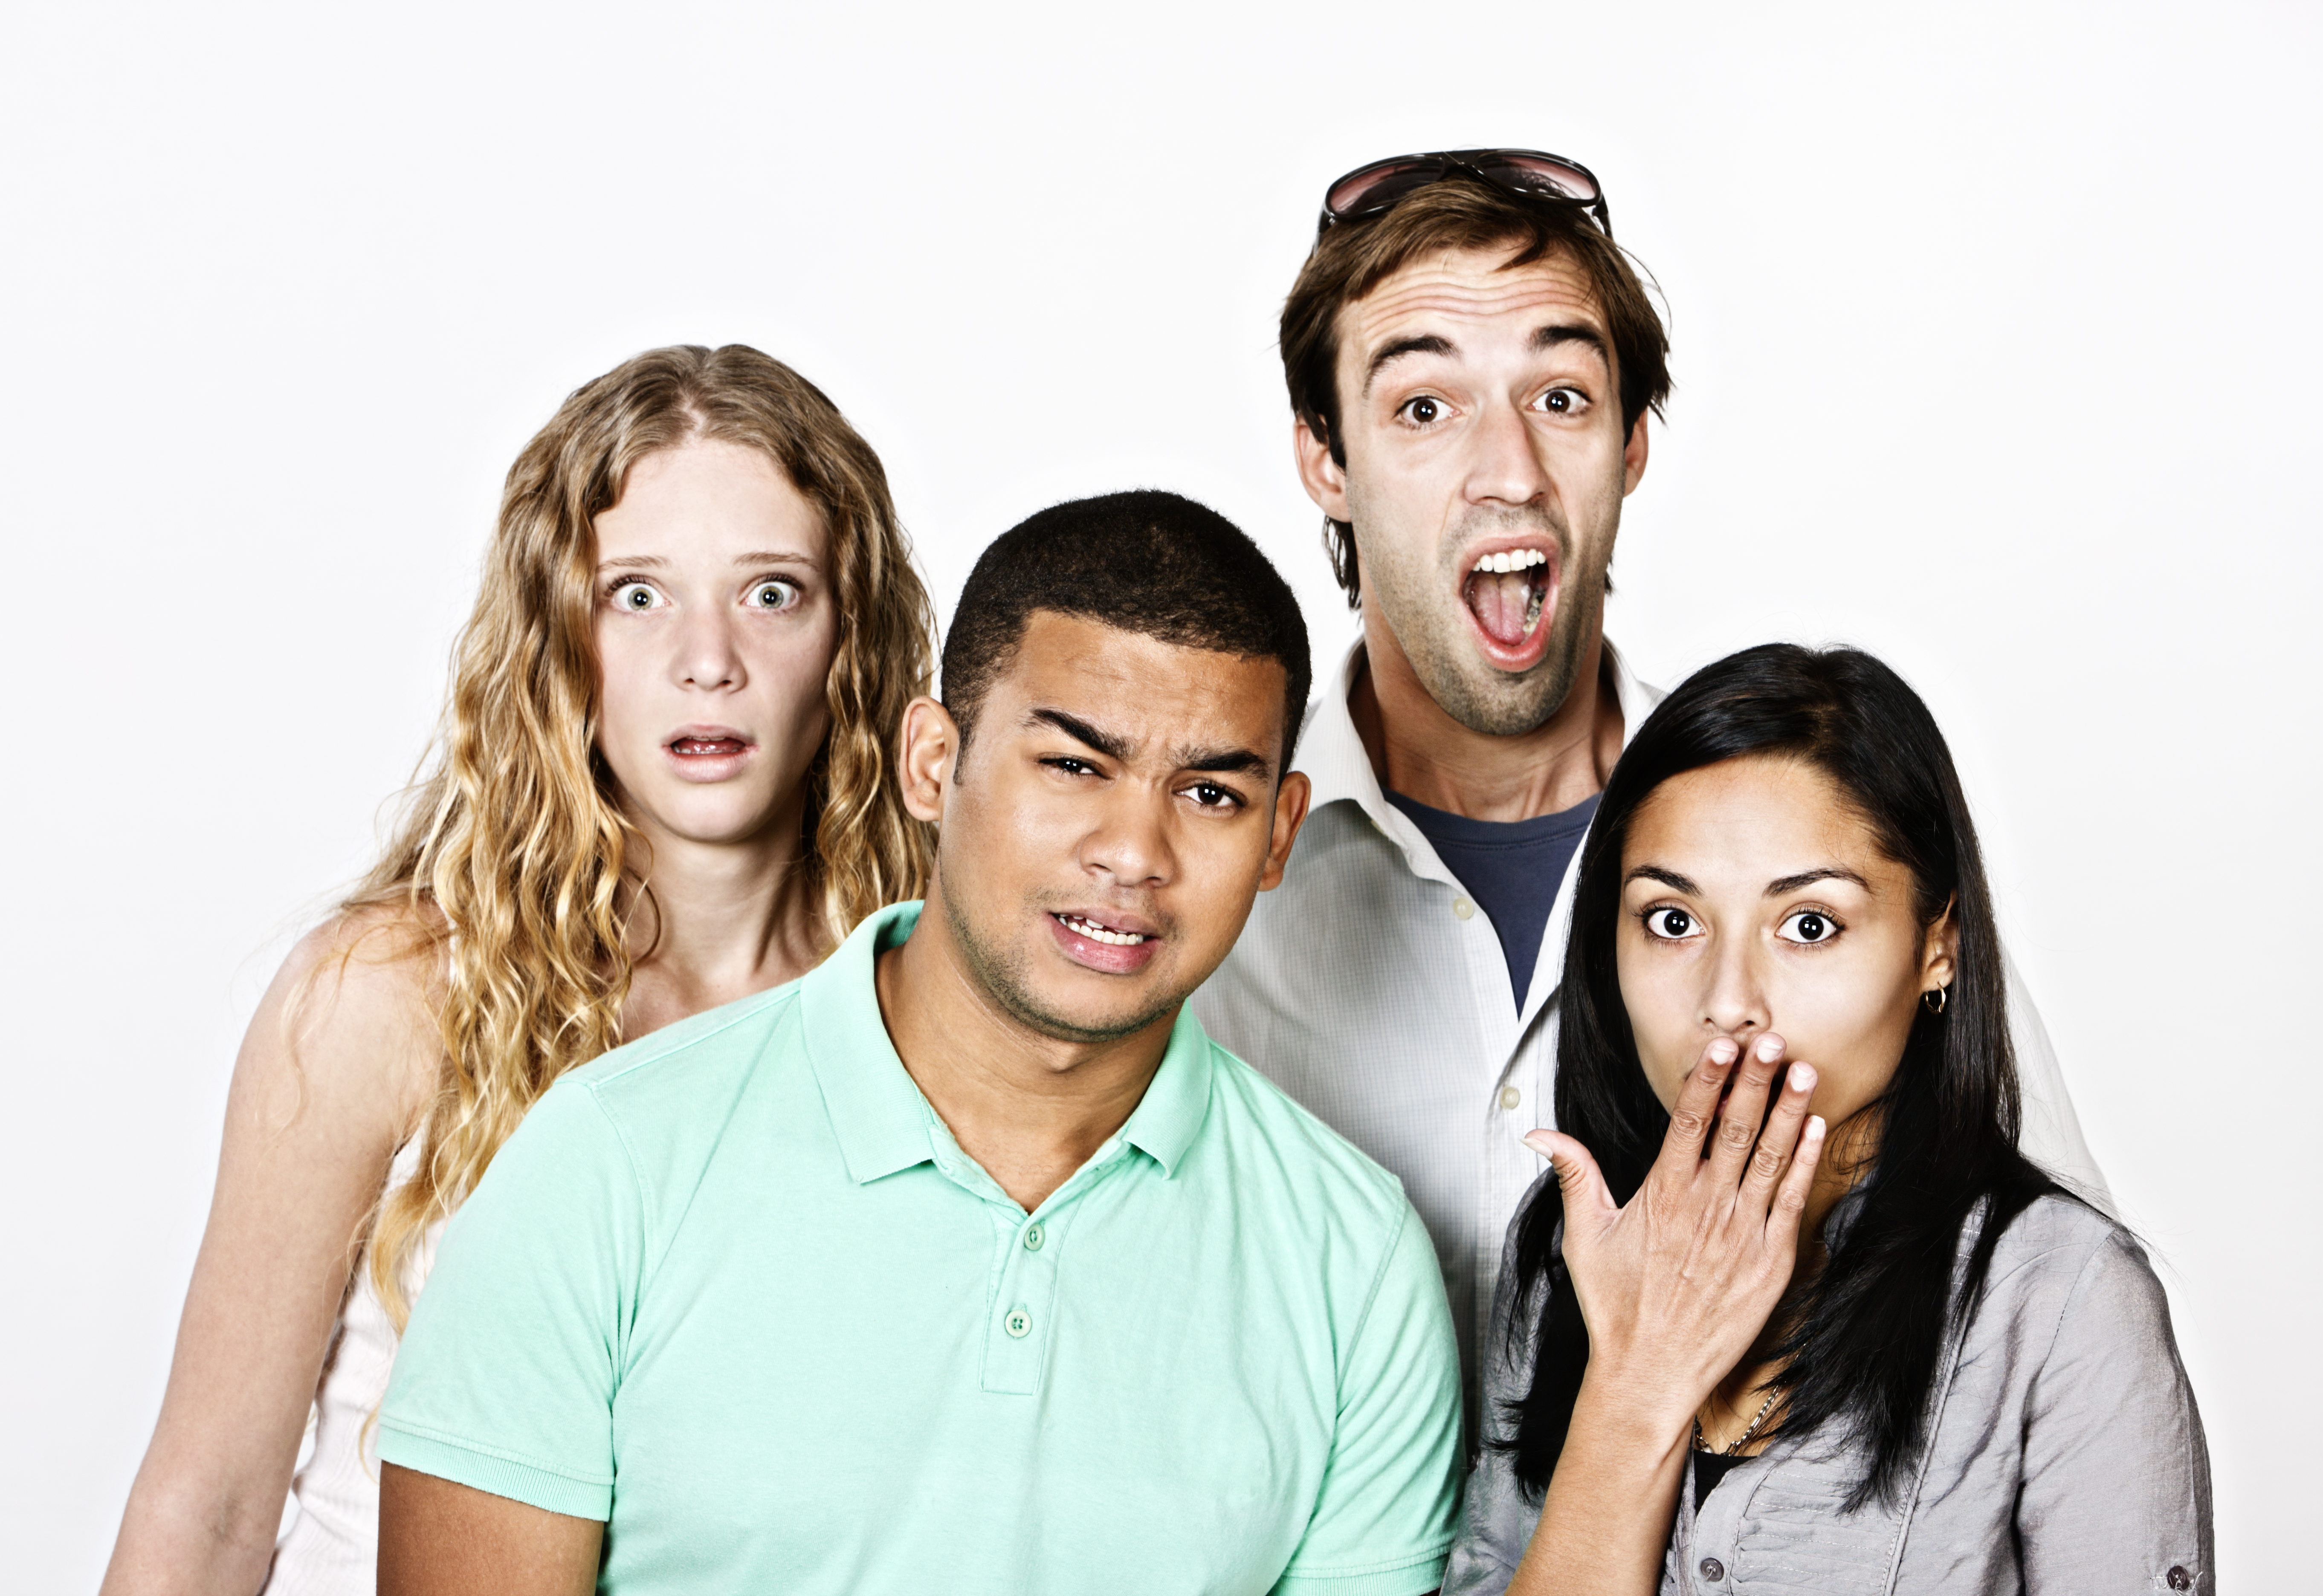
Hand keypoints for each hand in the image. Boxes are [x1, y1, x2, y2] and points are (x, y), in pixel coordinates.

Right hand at [1523, 1032, 1823, 1439]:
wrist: (1651, 1373)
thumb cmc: (1616, 1306)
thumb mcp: (1584, 1236)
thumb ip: (1573, 1174)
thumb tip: (1539, 1133)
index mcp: (1662, 1194)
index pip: (1688, 1121)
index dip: (1707, 1079)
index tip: (1721, 1045)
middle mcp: (1705, 1207)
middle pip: (1735, 1128)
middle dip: (1755, 1080)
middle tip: (1772, 1039)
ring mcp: (1742, 1233)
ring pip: (1770, 1157)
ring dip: (1788, 1110)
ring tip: (1803, 1069)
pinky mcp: (1771, 1262)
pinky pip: (1792, 1200)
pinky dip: (1805, 1162)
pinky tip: (1814, 1128)